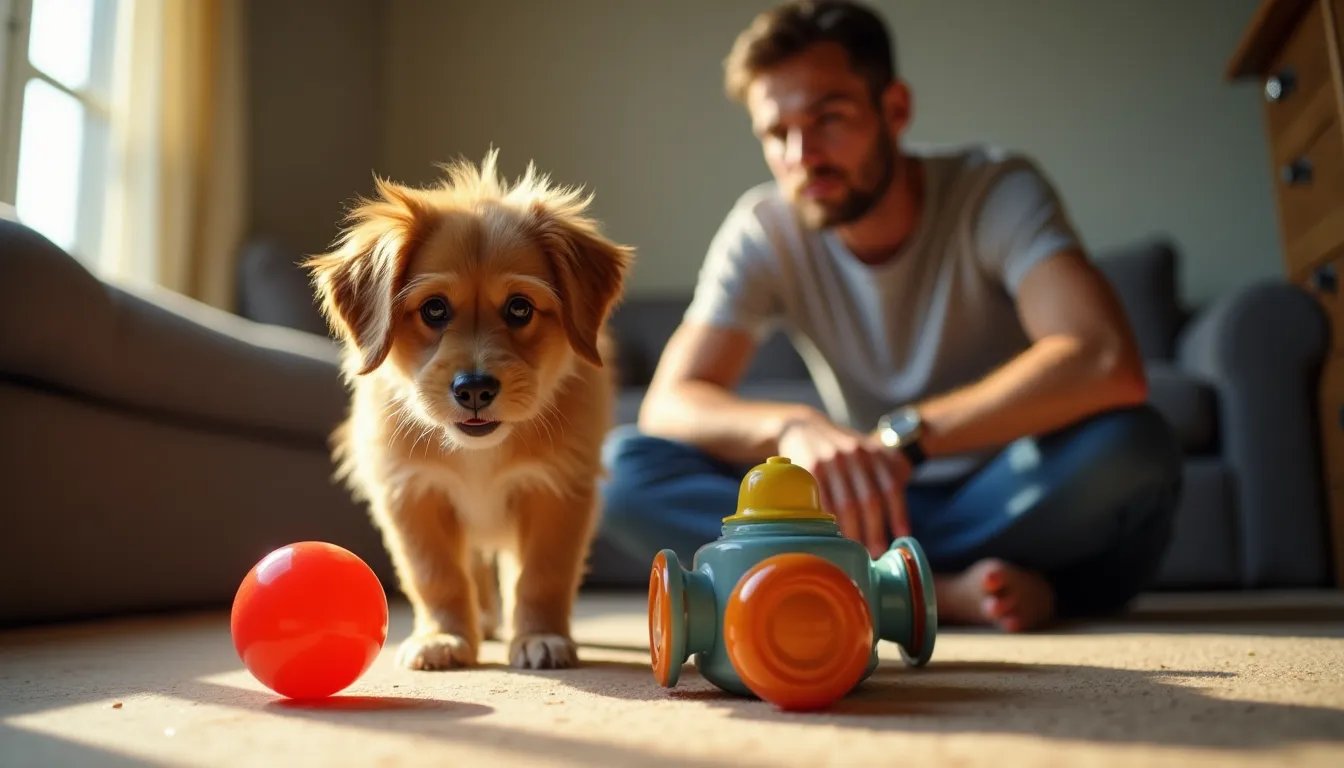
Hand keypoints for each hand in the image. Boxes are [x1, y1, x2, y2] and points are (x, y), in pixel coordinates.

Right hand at [776, 411, 912, 556]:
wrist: (802, 427)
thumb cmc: (840, 449)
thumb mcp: (867, 450)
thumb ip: (889, 470)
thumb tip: (904, 504)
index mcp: (873, 452)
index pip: (891, 487)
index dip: (898, 514)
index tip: (902, 536)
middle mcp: (855, 454)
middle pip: (869, 500)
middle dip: (875, 530)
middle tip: (876, 552)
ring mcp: (831, 461)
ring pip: (846, 504)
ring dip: (853, 531)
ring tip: (856, 549)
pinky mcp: (809, 468)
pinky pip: (823, 501)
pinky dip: (830, 521)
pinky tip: (833, 534)